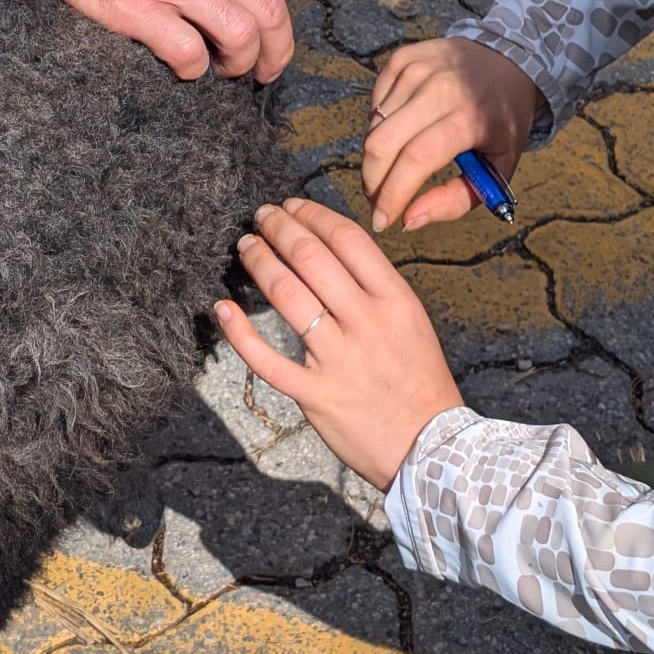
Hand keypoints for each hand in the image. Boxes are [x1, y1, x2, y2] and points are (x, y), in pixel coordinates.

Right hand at [0, 0, 294, 81]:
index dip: (257, 1)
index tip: (248, 17)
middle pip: (270, 10)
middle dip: (277, 48)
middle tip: (265, 69)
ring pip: (241, 36)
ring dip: (241, 63)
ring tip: (227, 71)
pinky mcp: (136, 7)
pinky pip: (188, 52)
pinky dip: (193, 69)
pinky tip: (183, 69)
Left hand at [216, 199, 461, 490]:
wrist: (430, 448)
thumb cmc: (419, 382)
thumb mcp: (411, 322)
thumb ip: (376, 289)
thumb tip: (333, 251)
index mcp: (395, 300)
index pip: (347, 239)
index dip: (313, 214)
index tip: (292, 205)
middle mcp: (366, 322)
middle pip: (311, 258)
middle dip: (279, 228)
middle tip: (261, 216)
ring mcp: (338, 359)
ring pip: (287, 295)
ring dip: (259, 263)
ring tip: (246, 246)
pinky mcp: (315, 393)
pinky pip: (267, 358)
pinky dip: (239, 332)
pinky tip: (223, 307)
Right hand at [363, 37, 541, 232]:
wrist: (506, 59)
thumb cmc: (502, 121)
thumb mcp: (498, 166)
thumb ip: (457, 200)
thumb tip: (409, 220)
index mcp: (469, 117)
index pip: (416, 159)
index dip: (392, 195)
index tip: (382, 221)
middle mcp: (439, 88)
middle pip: (383, 144)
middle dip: (372, 183)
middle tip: (378, 202)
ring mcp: (416, 69)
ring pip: (373, 127)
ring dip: (375, 159)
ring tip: (394, 169)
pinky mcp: (401, 59)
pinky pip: (374, 106)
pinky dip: (378, 130)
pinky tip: (400, 135)